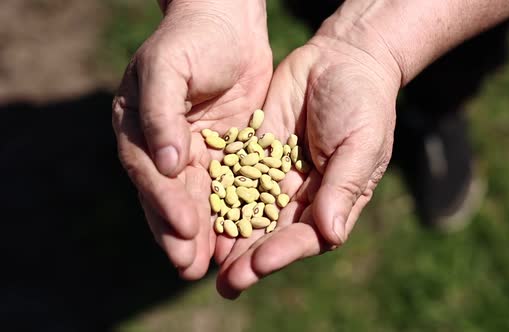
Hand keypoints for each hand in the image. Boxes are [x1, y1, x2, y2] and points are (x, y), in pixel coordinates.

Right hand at [112, 0, 271, 278]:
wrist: (228, 23)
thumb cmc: (192, 39)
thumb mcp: (168, 68)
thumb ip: (161, 114)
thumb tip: (165, 164)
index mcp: (140, 130)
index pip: (150, 173)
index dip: (164, 203)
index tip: (184, 229)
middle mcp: (166, 147)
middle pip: (172, 196)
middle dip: (180, 233)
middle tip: (189, 268)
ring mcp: (198, 151)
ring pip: (200, 199)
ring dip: (205, 233)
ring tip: (212, 267)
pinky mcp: (229, 151)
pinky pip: (230, 186)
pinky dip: (234, 212)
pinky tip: (241, 236)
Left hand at [215, 32, 401, 297]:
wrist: (342, 59)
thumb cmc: (363, 103)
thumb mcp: (361, 145)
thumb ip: (344, 188)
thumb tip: (330, 234)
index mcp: (334, 199)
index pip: (308, 234)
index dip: (283, 251)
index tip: (258, 265)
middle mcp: (303, 194)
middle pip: (274, 232)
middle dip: (250, 258)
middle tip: (226, 283)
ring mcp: (277, 173)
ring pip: (249, 210)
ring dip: (230, 235)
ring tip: (205, 259)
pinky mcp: (256, 151)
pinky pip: (235, 175)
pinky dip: (219, 195)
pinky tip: (198, 211)